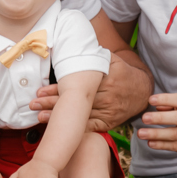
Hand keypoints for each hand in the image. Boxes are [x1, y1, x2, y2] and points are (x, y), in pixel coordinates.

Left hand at [31, 53, 149, 131]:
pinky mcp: (109, 122)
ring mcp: (108, 112)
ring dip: (59, 118)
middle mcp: (107, 97)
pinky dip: (75, 130)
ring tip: (40, 117)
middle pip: (75, 101)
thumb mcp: (112, 59)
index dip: (57, 89)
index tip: (40, 91)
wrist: (142, 91)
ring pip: (80, 116)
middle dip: (52, 103)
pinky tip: (60, 132)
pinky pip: (90, 127)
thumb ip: (95, 54)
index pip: (76, 86)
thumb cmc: (122, 73)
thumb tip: (76, 45)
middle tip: (34, 104)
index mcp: (105, 80)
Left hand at [134, 93, 176, 157]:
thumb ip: (172, 104)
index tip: (151, 100)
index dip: (165, 99)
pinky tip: (150, 143)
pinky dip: (161, 145)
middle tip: (144, 117)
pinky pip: (173, 146)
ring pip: (174, 134)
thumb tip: (156, 105)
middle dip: (160, 118)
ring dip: (156, 134)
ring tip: (141, 133)